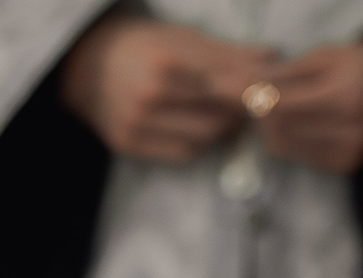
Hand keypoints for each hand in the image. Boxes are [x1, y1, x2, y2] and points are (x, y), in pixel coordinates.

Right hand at [62, 18, 271, 162]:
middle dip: (237, 114)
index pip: (228, 88)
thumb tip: (274, 60)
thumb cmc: (145, 46)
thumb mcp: (185, 39)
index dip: (253, 93)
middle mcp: (149, 97)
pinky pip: (181, 154)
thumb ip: (229, 54)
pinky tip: (194, 127)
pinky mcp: (127, 144)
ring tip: (218, 114)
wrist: (88, 64)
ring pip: (203, 141)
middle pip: (219, 120)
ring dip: (219, 131)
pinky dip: (197, 143)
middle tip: (242, 104)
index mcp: (168, 64)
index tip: (266, 92)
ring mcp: (136, 124)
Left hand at [256, 36, 362, 174]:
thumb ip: (285, 74)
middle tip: (260, 97)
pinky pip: (297, 156)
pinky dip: (288, 140)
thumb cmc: (356, 67)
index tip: (241, 90)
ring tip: (280, 109)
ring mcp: (349, 152)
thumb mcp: (324, 57)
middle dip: (262, 113)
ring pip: (283, 146)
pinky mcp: (345, 165)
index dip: (257, 98)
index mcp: (346, 96)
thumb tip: (246, 86)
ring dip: (272, 128)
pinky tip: (299, 124)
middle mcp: (351, 129)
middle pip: (279, 128)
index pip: (283, 104)